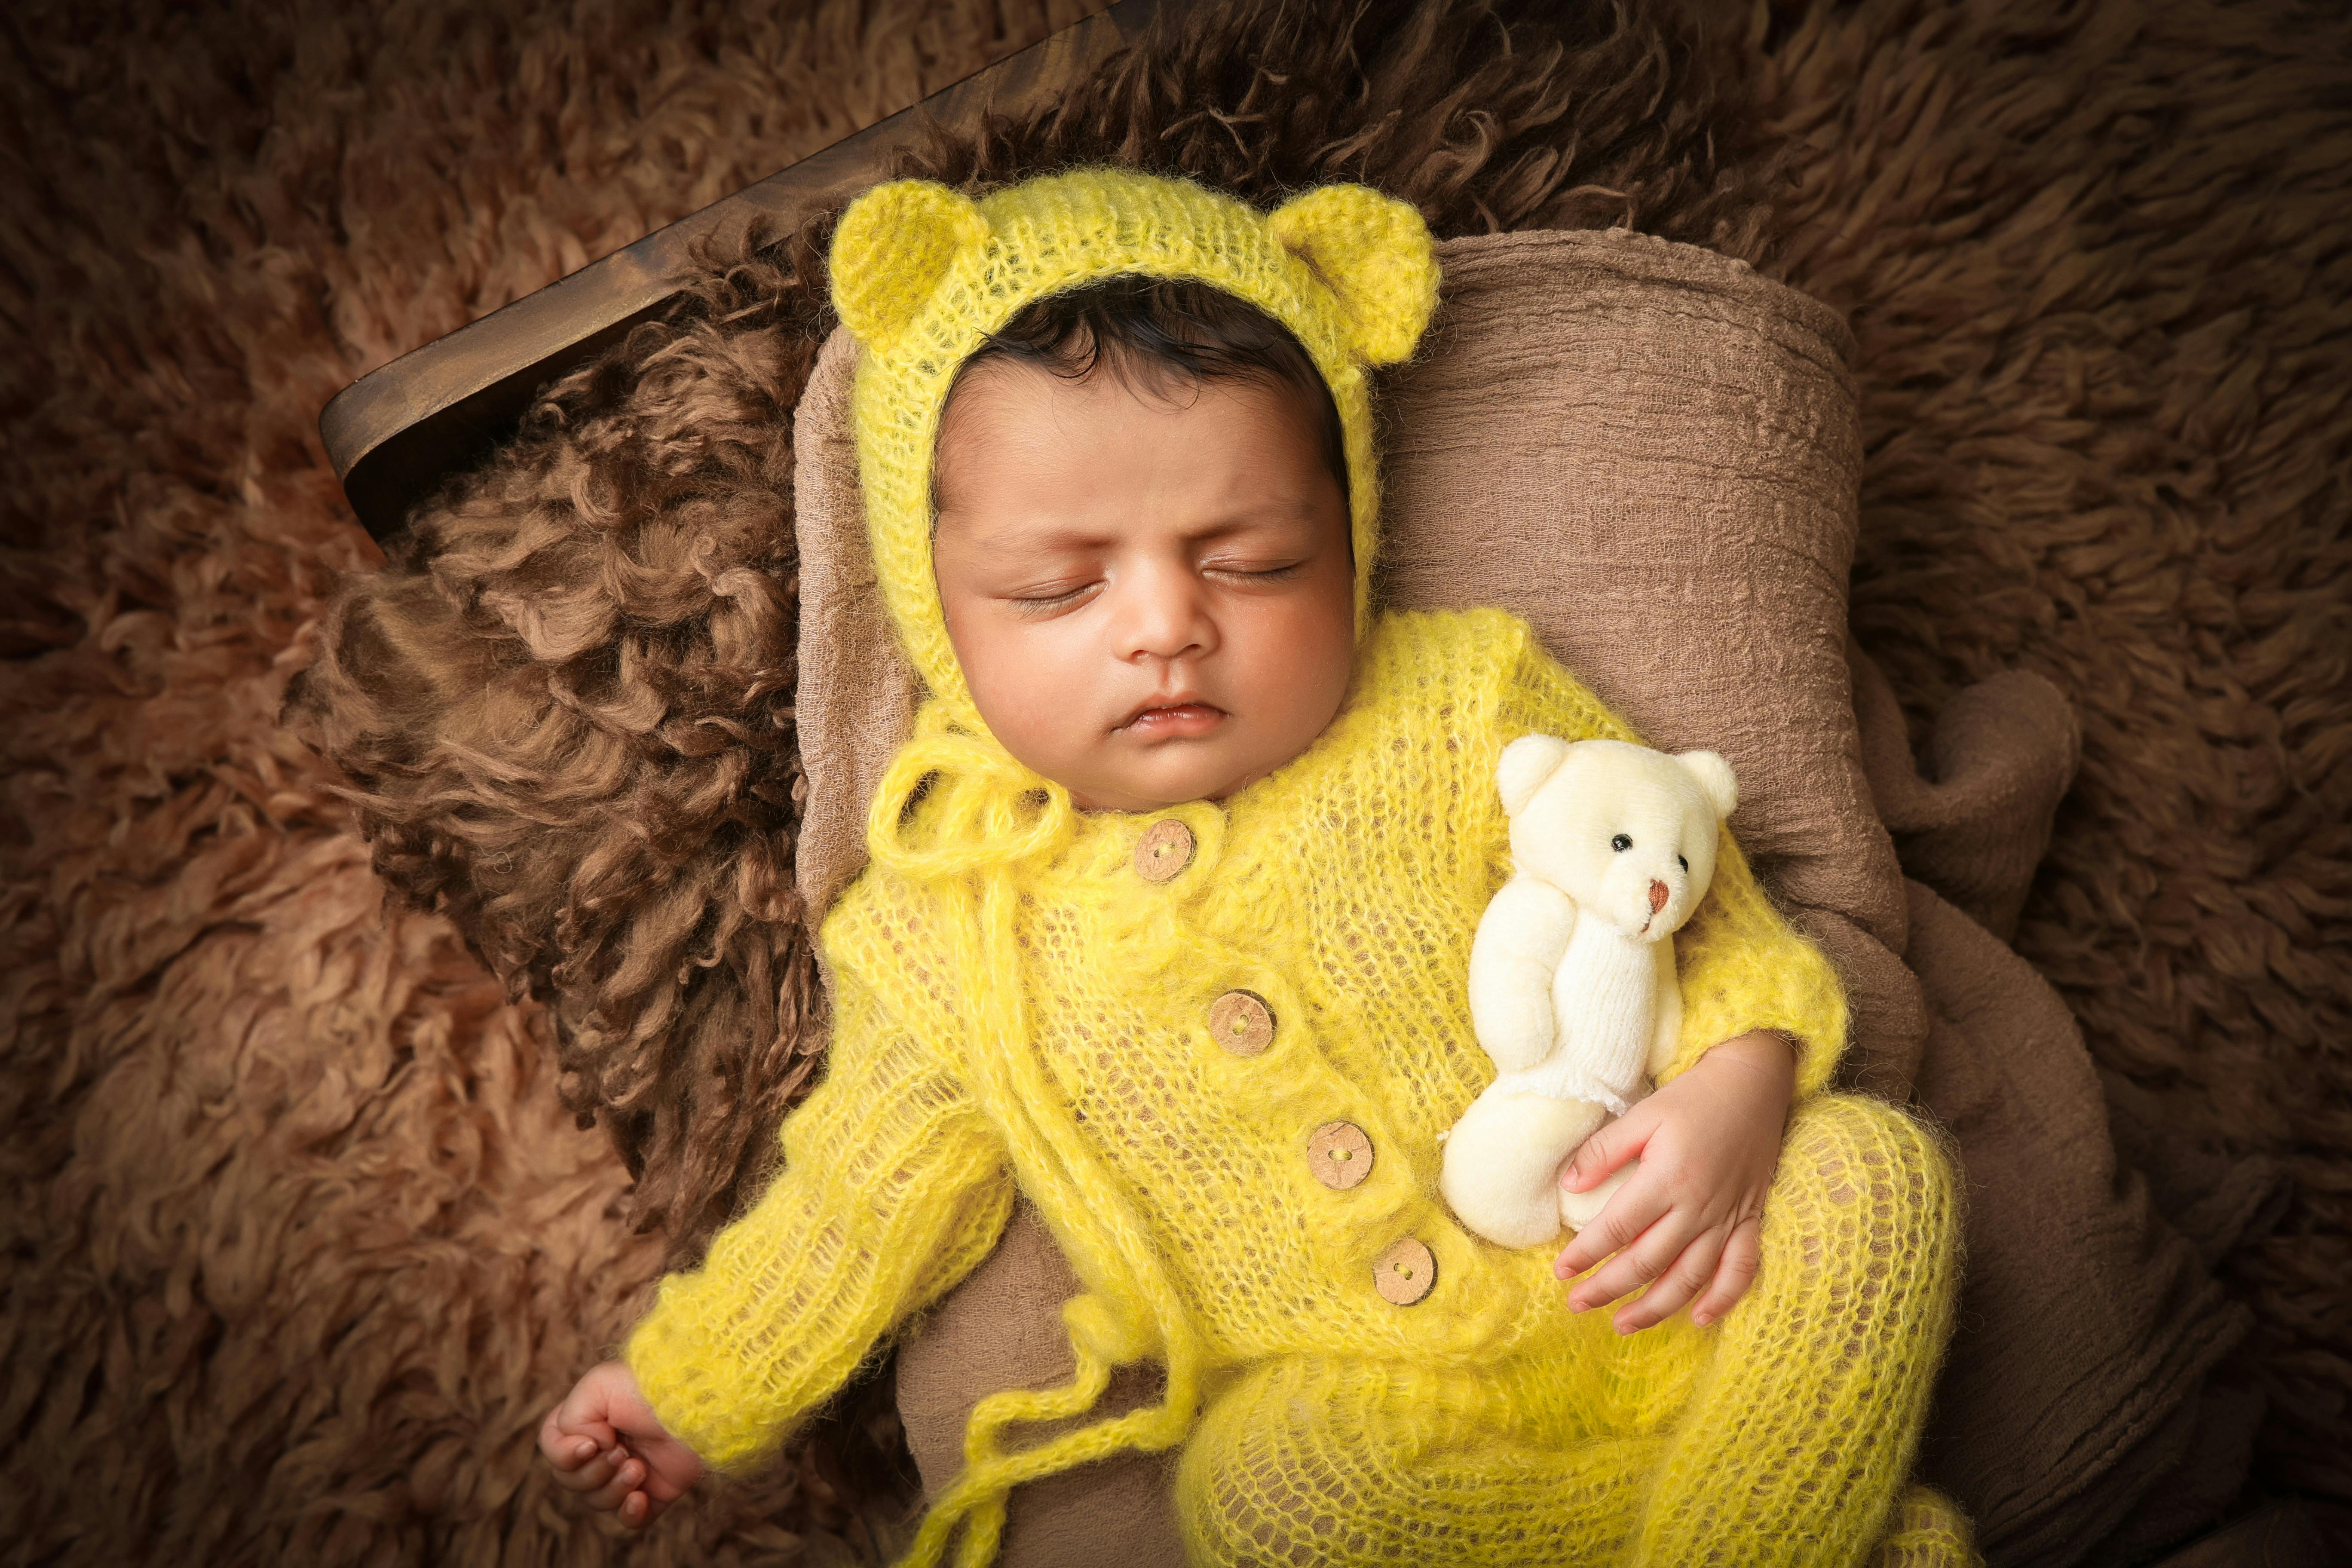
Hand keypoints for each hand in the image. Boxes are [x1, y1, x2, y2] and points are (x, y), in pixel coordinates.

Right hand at [540, 1360, 705, 1528]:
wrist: (697, 1406)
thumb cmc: (646, 1390)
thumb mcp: (595, 1389)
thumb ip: (568, 1422)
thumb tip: (585, 1452)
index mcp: (586, 1422)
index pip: (553, 1449)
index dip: (564, 1454)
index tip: (592, 1443)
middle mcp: (603, 1448)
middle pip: (571, 1481)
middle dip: (594, 1472)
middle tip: (622, 1452)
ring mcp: (626, 1471)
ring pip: (597, 1501)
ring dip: (614, 1488)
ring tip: (639, 1467)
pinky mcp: (652, 1491)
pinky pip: (629, 1520)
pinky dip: (629, 1513)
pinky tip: (639, 1499)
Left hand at [1549, 1029, 1794, 1333]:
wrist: (1754, 1084)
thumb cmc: (1694, 1097)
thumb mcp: (1642, 1114)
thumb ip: (1604, 1151)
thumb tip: (1568, 1186)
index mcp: (1667, 1178)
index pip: (1618, 1228)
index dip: (1587, 1254)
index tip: (1561, 1272)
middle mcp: (1698, 1206)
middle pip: (1648, 1262)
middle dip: (1610, 1288)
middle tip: (1577, 1304)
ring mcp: (1728, 1217)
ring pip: (1689, 1277)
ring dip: (1656, 1307)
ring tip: (1623, 1325)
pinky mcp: (1751, 1219)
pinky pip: (1740, 1269)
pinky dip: (1722, 1299)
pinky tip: (1698, 1320)